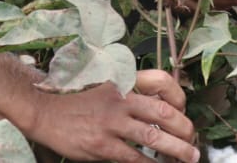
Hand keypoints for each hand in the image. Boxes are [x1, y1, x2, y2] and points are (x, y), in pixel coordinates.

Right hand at [22, 70, 198, 161]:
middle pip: (164, 112)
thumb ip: (127, 94)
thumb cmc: (75, 101)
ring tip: (189, 157)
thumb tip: (155, 110)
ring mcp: (112, 123)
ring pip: (154, 137)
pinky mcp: (102, 145)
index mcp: (123, 83)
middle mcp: (121, 100)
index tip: (183, 111)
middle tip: (193, 140)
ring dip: (176, 150)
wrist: (44, 111)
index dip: (178, 97)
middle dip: (184, 129)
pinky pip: (134, 158)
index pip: (161, 82)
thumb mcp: (103, 87)